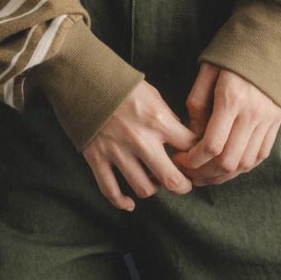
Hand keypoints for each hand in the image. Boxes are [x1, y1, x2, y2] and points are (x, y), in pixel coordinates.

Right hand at [81, 79, 201, 211]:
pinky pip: (111, 191)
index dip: (197, 155)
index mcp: (158, 119)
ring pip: (143, 189)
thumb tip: (180, 138)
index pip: (190, 147)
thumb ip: (167, 118)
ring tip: (154, 181)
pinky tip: (130, 202)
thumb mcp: (152, 93)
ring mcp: (117, 151)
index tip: (196, 159)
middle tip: (185, 184)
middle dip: (183, 186)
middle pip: (171, 179)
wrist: (83, 76)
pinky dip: (122, 201)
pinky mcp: (97, 157)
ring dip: (153, 189)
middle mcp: (140, 139)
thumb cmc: (120, 82)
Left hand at [169, 61, 280, 184]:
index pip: (212, 145)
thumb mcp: (207, 69)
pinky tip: (228, 167)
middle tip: (190, 173)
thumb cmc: (233, 51)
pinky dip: (244, 167)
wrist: (271, 38)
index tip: (180, 160)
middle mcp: (252, 113)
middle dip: (205, 173)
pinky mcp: (276, 122)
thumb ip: (197, 103)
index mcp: (231, 98)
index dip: (193, 161)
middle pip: (229, 161)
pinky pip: (261, 155)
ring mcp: (267, 120)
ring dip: (224, 175)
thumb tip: (194, 136)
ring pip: (246, 164)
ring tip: (205, 175)